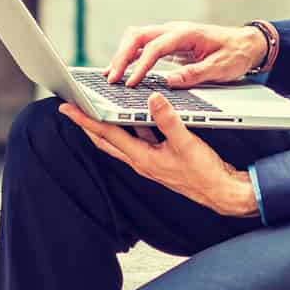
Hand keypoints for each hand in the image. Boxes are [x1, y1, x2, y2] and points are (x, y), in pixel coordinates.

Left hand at [60, 93, 257, 216]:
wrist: (222, 191)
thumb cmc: (204, 174)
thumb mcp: (186, 142)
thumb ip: (169, 120)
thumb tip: (153, 98)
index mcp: (142, 158)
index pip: (106, 135)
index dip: (85, 120)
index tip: (67, 109)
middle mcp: (141, 161)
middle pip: (105, 139)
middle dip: (87, 123)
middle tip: (71, 107)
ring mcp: (149, 160)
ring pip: (120, 139)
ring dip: (106, 124)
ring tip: (95, 107)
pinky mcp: (160, 157)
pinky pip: (139, 139)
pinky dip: (131, 125)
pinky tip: (135, 113)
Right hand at [105, 22, 265, 88]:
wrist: (246, 43)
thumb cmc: (235, 54)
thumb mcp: (220, 68)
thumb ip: (194, 74)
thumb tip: (169, 82)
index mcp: (186, 34)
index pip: (155, 47)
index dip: (140, 66)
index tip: (131, 83)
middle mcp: (174, 30)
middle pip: (137, 36)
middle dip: (121, 56)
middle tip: (111, 78)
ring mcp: (170, 35)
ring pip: (137, 38)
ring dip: (122, 55)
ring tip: (110, 75)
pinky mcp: (169, 43)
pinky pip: (143, 46)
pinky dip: (130, 56)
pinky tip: (123, 70)